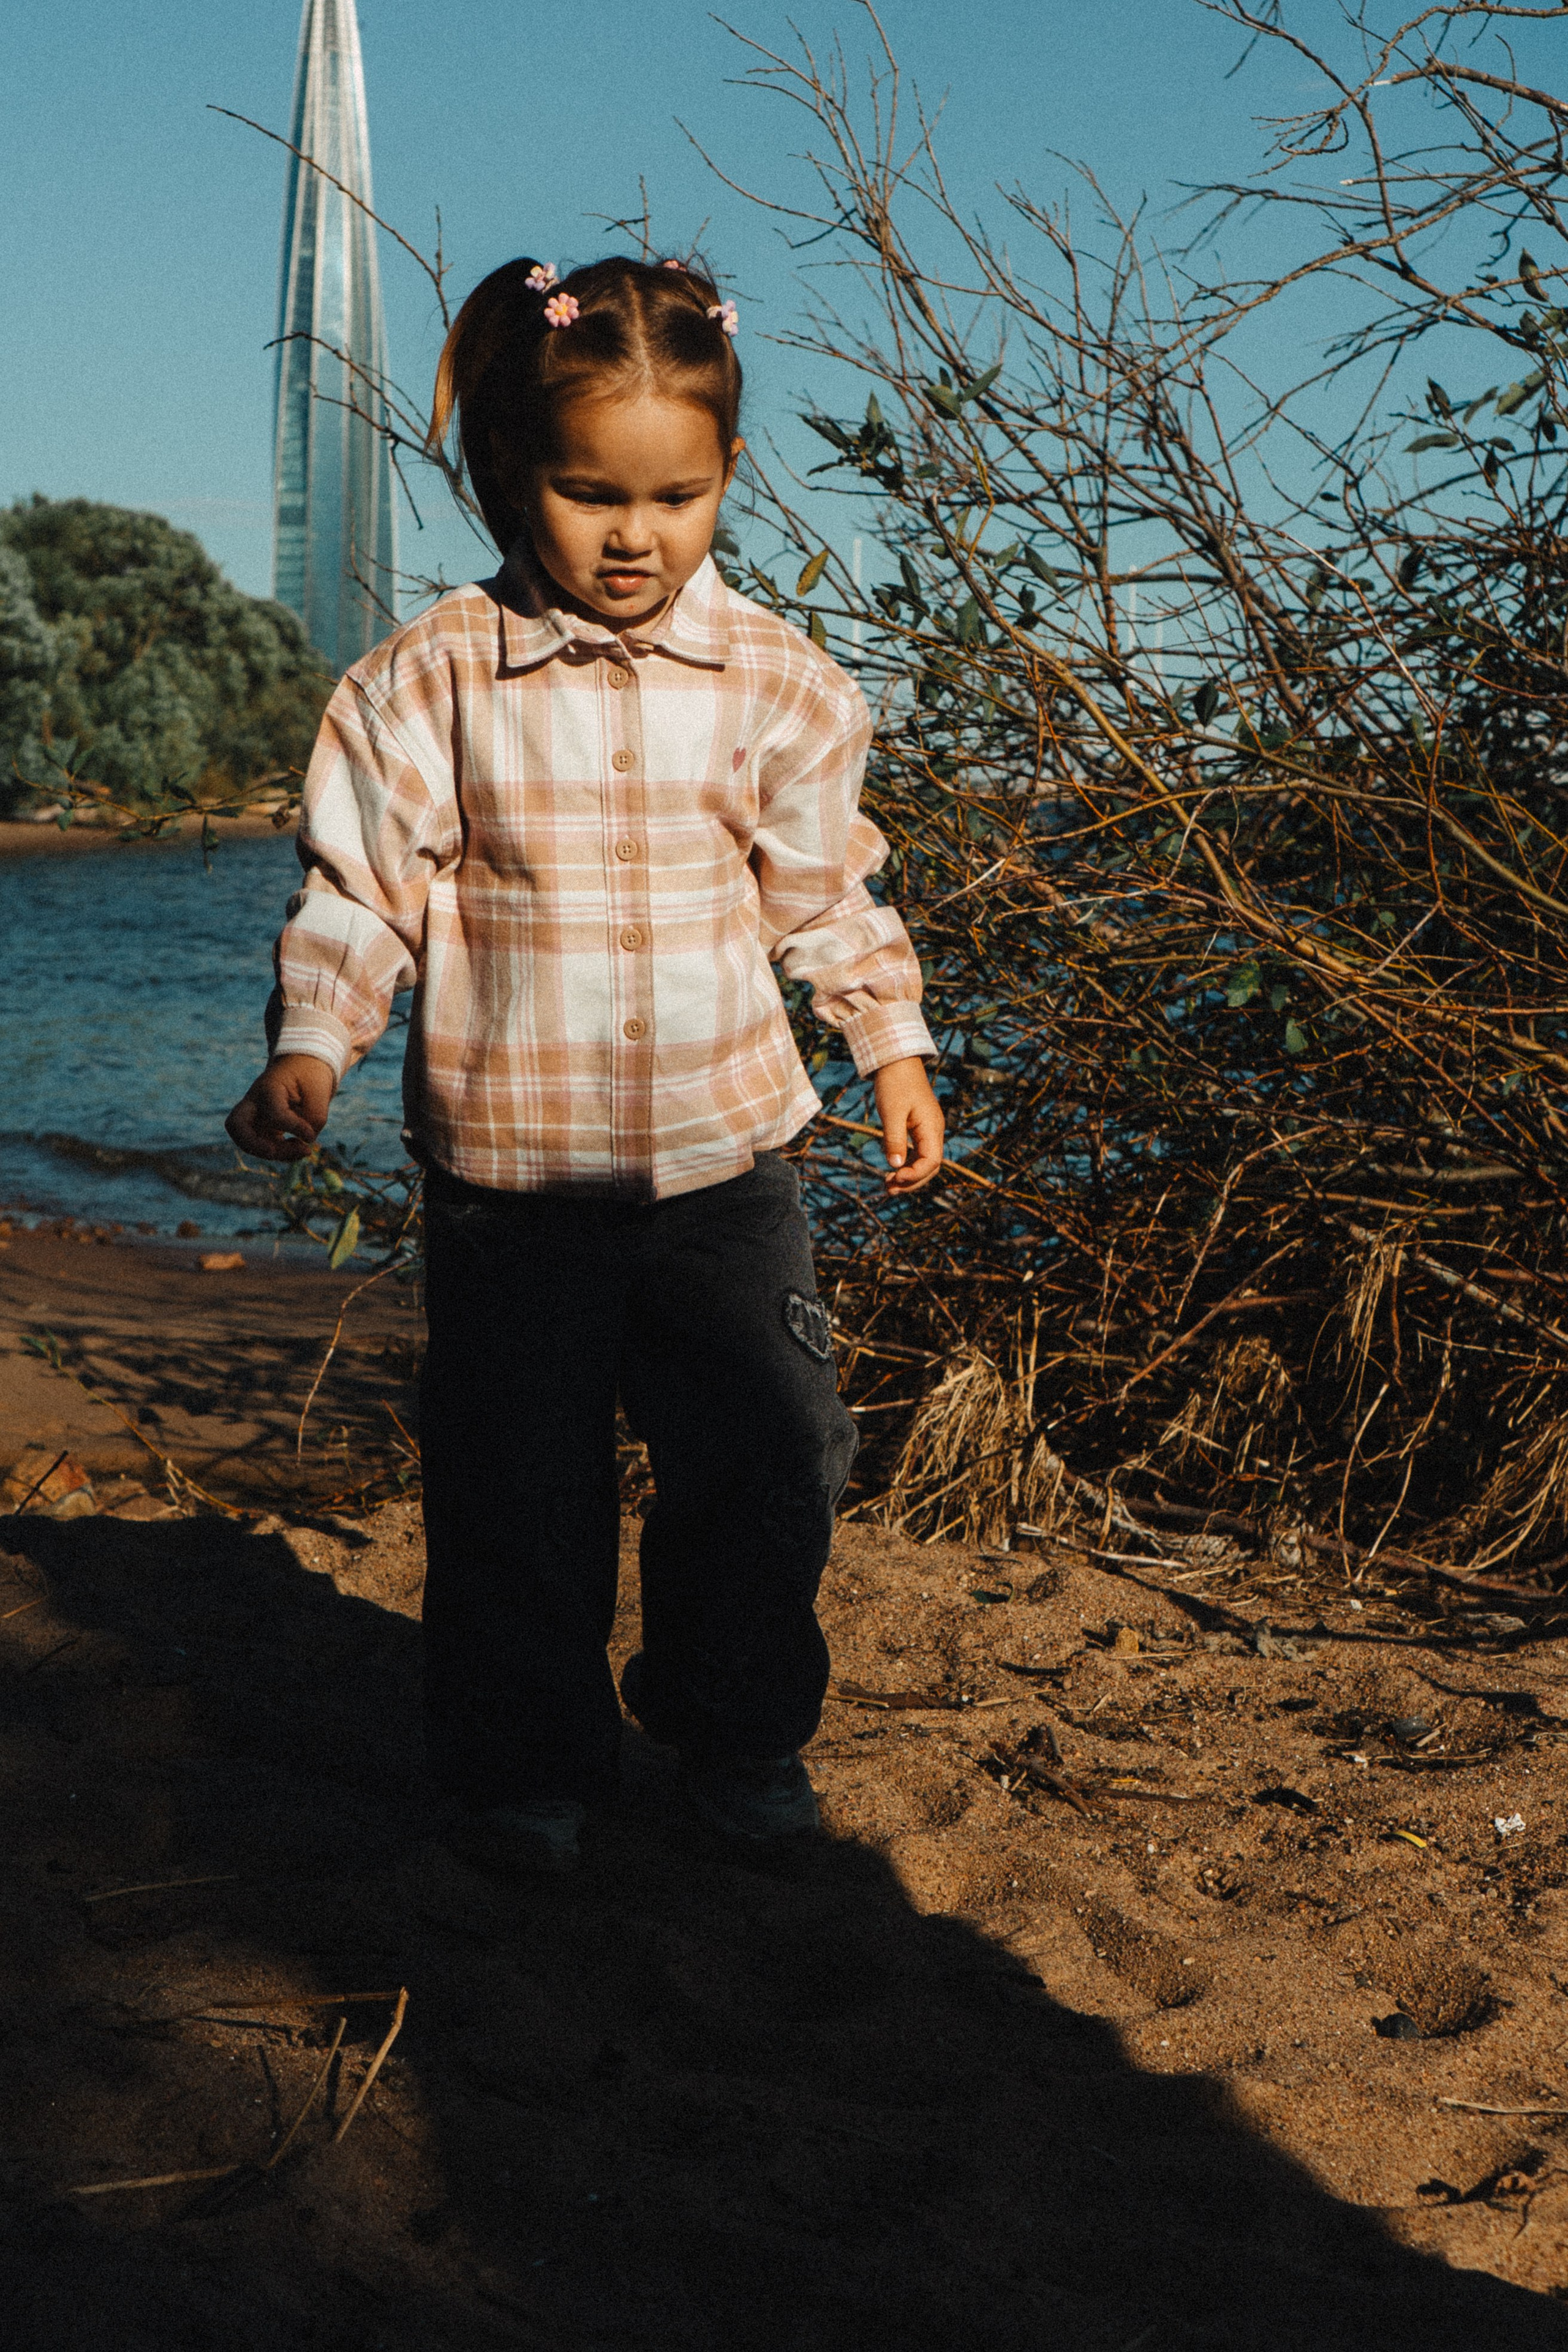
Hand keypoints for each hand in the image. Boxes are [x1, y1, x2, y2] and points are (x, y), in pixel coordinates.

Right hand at [225, 1055, 335, 1162]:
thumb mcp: (319, 1089)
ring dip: (274, 1153)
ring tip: (303, 1151)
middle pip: (236, 1125)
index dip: (293, 1128)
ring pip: (249, 1141)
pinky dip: (280, 1154)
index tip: (310, 1135)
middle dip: (253, 1145)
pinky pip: (264, 1146)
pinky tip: (300, 1149)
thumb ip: (316, 1115)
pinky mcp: (263, 1127)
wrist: (301, 1067)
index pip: (273, 1113)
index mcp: (268, 1087)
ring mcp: (256, 1116)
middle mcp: (255, 1102)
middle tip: (273, 1153)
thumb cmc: (308, 1075)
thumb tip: (308, 1140)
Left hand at [874, 1057, 944, 1192]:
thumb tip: (895, 1166)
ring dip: (908, 1176)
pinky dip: (906, 1165)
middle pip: (930, 1167)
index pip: (931, 1161)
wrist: (897, 1061)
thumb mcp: (891, 1112)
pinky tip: (892, 1171)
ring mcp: (928, 1130)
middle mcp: (934, 1131)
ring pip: (924, 1162)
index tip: (894, 1178)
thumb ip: (894, 1139)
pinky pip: (917, 1153)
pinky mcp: (919, 1128)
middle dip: (912, 1182)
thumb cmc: (894, 1083)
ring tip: (888, 1186)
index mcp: (932, 1127)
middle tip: (889, 1190)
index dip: (915, 1175)